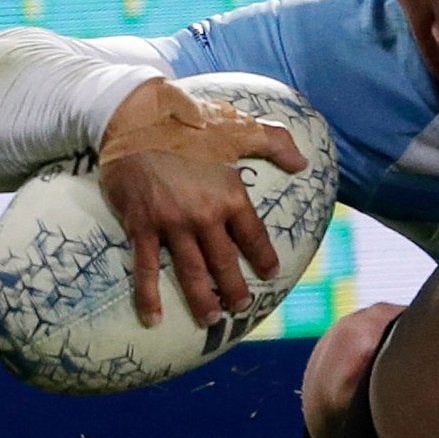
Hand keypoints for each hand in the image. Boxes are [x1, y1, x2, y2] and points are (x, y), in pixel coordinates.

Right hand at [98, 78, 306, 327]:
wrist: (135, 118)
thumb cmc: (190, 123)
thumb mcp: (241, 128)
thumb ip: (276, 144)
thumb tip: (303, 164)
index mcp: (231, 195)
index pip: (254, 237)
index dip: (263, 258)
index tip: (270, 274)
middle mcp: (204, 215)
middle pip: (224, 263)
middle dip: (234, 290)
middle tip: (240, 307)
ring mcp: (172, 224)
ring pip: (191, 272)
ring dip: (201, 299)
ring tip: (210, 319)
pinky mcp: (141, 226)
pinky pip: (146, 268)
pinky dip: (148, 295)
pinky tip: (154, 317)